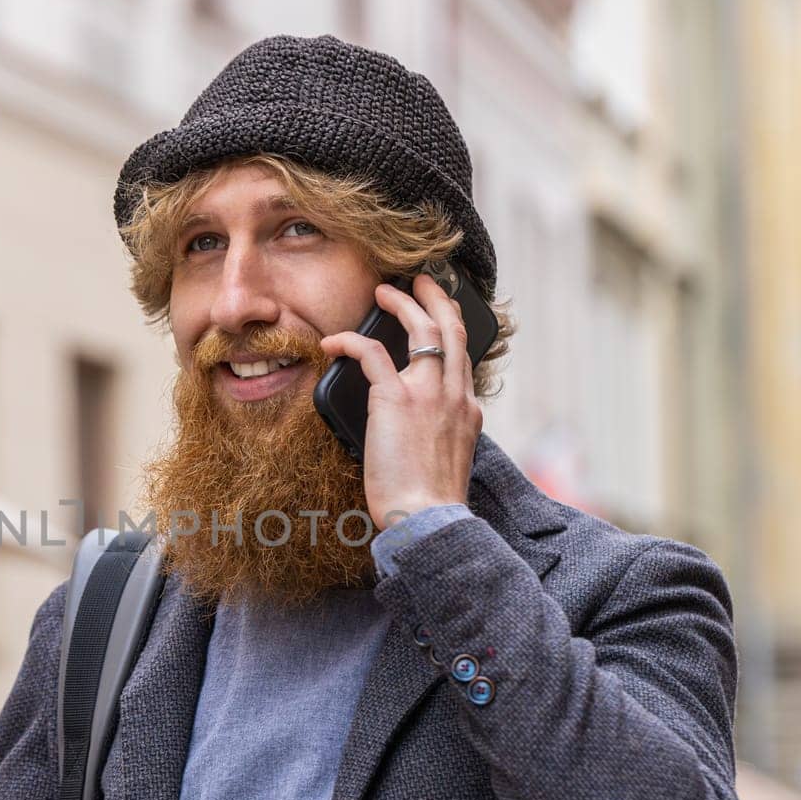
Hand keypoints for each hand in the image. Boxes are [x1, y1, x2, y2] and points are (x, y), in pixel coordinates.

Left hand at [319, 272, 481, 527]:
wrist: (428, 518)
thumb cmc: (430, 501)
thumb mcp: (447, 460)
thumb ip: (437, 433)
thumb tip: (410, 426)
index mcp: (467, 410)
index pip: (462, 358)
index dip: (452, 330)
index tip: (441, 315)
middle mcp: (454, 394)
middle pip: (452, 329)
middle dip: (437, 298)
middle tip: (422, 282)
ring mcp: (429, 393)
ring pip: (422, 328)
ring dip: (402, 303)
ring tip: (384, 292)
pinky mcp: (396, 399)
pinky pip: (371, 353)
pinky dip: (349, 341)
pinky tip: (333, 342)